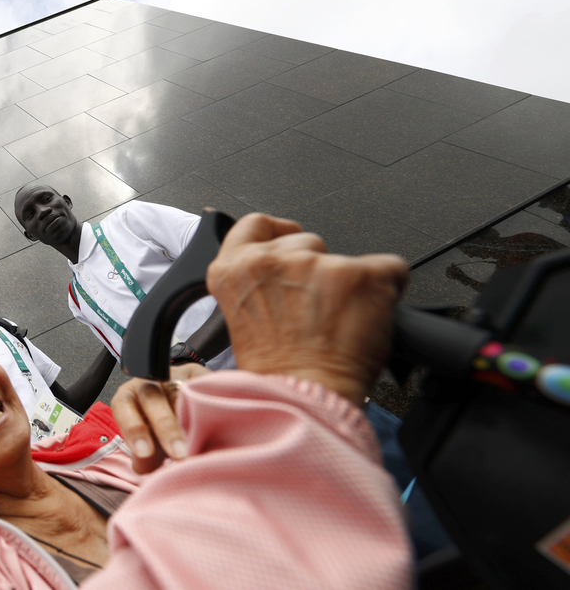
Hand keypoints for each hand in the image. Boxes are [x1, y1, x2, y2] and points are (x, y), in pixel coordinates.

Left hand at [111, 363, 209, 473]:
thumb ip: (147, 454)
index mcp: (129, 397)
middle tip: (179, 454)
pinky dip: (206, 403)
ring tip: (199, 440)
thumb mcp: (151, 438)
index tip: (145, 453)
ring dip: (190, 417)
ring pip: (179, 392)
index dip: (133, 429)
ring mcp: (173, 376)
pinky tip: (213, 420)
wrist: (186, 399)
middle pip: (152, 399)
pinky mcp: (196, 374)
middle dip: (165, 428)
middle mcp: (149, 383)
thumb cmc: (160, 423)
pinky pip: (201, 387)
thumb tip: (144, 468)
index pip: (123, 408)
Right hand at [206, 213, 408, 405]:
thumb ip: (260, 286)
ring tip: (341, 321)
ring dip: (350, 283)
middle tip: (316, 307)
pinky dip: (388, 291)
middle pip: (305, 239)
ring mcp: (316, 264)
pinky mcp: (359, 274)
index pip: (254, 225)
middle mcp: (271, 260)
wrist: (305, 399)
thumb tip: (286, 276)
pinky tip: (371, 319)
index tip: (289, 241)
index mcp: (234, 270)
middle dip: (317, 267)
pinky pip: (390, 269)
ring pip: (346, 256)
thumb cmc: (278, 373)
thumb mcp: (244, 319)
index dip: (277, 232)